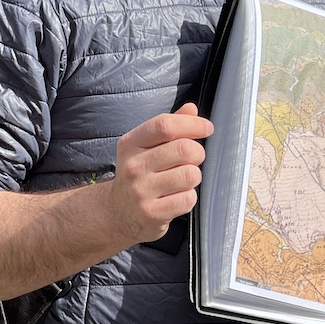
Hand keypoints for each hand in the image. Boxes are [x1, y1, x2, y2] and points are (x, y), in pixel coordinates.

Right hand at [107, 102, 211, 245]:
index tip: (207, 128)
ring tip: (183, 180)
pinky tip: (176, 197)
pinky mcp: (152, 213)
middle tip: (194, 158)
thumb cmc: (139, 174)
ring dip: (194, 176)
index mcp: (131, 144)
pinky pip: (188, 199)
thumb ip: (168, 127)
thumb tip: (191, 110)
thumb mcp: (146, 147)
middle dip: (198, 152)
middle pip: (184, 149)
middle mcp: (133, 166)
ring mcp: (141, 191)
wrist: (117, 213)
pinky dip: (189, 197)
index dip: (192, 124)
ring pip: (190, 175)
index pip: (165, 125)